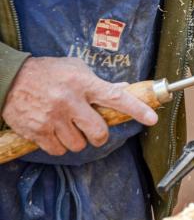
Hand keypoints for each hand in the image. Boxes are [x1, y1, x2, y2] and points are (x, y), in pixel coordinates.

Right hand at [2, 57, 157, 154]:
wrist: (8, 78)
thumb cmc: (47, 72)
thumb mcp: (75, 69)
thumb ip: (100, 82)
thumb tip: (125, 88)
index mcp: (84, 83)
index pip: (116, 98)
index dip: (137, 110)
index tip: (152, 119)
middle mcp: (71, 100)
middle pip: (99, 132)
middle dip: (99, 136)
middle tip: (93, 131)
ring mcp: (53, 117)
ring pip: (79, 144)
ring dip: (77, 140)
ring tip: (67, 127)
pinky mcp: (38, 130)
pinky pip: (59, 150)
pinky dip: (59, 146)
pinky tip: (54, 133)